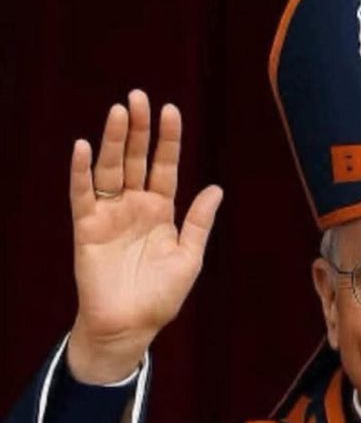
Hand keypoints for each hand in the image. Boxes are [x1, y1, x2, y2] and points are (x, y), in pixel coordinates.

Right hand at [67, 89, 223, 382]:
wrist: (130, 326)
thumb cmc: (160, 296)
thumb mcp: (188, 258)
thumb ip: (199, 223)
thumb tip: (216, 188)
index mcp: (161, 211)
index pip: (165, 167)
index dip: (168, 140)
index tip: (171, 110)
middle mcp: (134, 206)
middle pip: (136, 160)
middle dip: (139, 130)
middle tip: (140, 97)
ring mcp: (110, 214)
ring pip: (111, 169)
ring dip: (114, 141)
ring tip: (119, 112)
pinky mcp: (87, 227)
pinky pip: (83, 194)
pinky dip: (82, 172)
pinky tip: (84, 148)